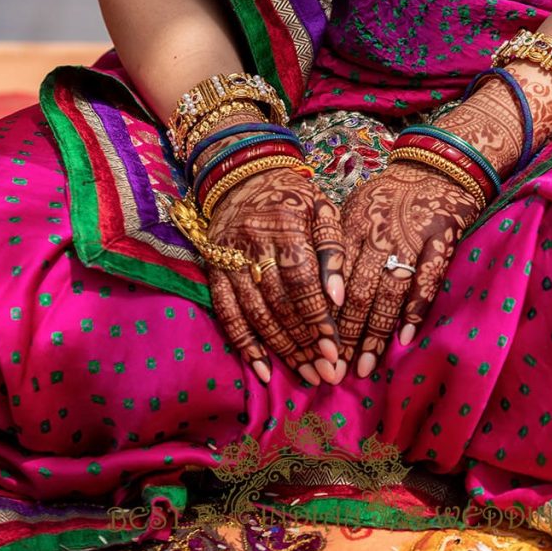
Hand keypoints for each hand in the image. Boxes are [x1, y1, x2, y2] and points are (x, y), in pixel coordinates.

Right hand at [206, 167, 345, 384]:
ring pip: (255, 314)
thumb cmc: (293, 196)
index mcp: (285, 226)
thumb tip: (338, 297)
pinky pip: (227, 314)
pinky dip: (244, 345)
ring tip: (306, 375)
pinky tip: (263, 370)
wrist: (242, 175)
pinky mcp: (213, 271)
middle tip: (327, 374)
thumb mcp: (321, 208)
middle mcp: (252, 245)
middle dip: (305, 343)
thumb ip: (333, 249)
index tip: (336, 352)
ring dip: (281, 349)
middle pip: (280, 304)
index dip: (319, 319)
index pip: (302, 282)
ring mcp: (228, 260)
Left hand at [339, 162, 481, 377]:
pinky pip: (425, 282)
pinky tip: (403, 341)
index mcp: (351, 226)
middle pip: (357, 290)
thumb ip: (335, 246)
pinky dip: (414, 312)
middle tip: (336, 368)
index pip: (333, 277)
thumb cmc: (389, 196)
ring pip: (388, 292)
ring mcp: (411, 238)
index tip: (316, 347)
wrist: (437, 168)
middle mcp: (378, 233)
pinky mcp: (441, 241)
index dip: (324, 315)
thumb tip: (318, 294)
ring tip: (364, 365)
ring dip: (375, 333)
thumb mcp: (353, 209)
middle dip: (345, 333)